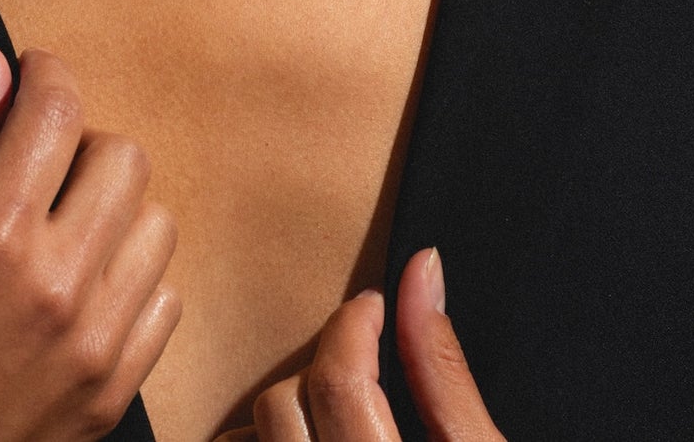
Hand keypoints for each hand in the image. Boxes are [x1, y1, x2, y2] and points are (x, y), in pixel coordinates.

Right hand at [0, 43, 180, 441]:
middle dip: (82, 141)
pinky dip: (132, 281)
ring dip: (114, 210)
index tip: (30, 75)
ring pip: (156, 224)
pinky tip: (81, 288)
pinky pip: (164, 301)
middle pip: (124, 157)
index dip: (44, 73)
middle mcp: (58, 286)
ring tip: (62, 229)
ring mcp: (95, 346)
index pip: (57, 110)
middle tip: (38, 164)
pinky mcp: (112, 394)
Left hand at [216, 249, 503, 440]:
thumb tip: (423, 268)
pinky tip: (303, 435)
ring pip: (249, 437)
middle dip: (324, 366)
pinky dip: (258, 440)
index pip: (339, 382)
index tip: (376, 304)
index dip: (356, 323)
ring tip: (331, 408)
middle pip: (284, 404)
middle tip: (363, 357)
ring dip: (283, 410)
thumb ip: (445, 367)